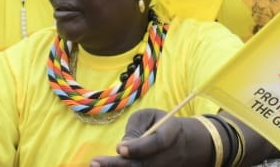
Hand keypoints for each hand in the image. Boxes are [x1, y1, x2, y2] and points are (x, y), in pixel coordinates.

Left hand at [91, 110, 212, 166]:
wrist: (184, 142)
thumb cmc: (161, 124)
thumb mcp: (150, 116)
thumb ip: (136, 127)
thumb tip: (122, 147)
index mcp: (172, 132)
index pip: (157, 142)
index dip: (138, 147)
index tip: (119, 148)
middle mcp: (171, 154)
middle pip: (145, 164)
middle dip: (118, 165)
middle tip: (95, 162)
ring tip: (96, 166)